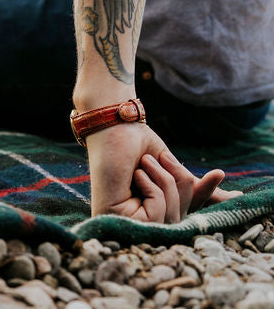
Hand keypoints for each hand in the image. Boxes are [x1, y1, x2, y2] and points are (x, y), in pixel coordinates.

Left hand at [86, 121, 237, 221]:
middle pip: (180, 218)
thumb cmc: (137, 143)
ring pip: (171, 217)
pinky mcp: (117, 218)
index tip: (218, 173)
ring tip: (145, 161)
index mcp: (147, 209)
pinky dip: (154, 189)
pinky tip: (136, 173)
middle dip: (179, 184)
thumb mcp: (172, 168)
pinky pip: (156, 215)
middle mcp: (135, 221)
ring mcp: (124, 222)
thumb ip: (195, 188)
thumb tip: (234, 198)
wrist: (114, 125)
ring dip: (165, 182)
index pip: (183, 212)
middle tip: (163, 158)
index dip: (203, 195)